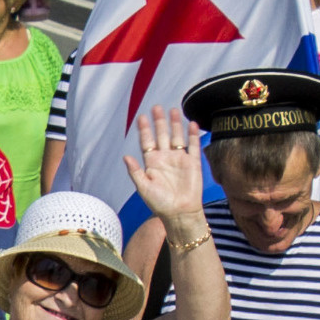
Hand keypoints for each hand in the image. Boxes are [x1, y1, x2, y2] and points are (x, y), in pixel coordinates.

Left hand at [120, 106, 202, 224]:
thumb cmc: (159, 203)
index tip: (141, 116)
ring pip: (177, 137)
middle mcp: (165, 158)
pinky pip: (194, 146)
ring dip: (175, 124)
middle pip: (162, 135)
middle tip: (156, 107)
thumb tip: (125, 156)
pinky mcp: (194, 163)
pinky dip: (193, 135)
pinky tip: (192, 124)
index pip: (147, 141)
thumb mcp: (143, 187)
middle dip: (159, 122)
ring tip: (173, 110)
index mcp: (152, 163)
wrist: (180, 212)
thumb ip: (135, 172)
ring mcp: (180, 159)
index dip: (144, 129)